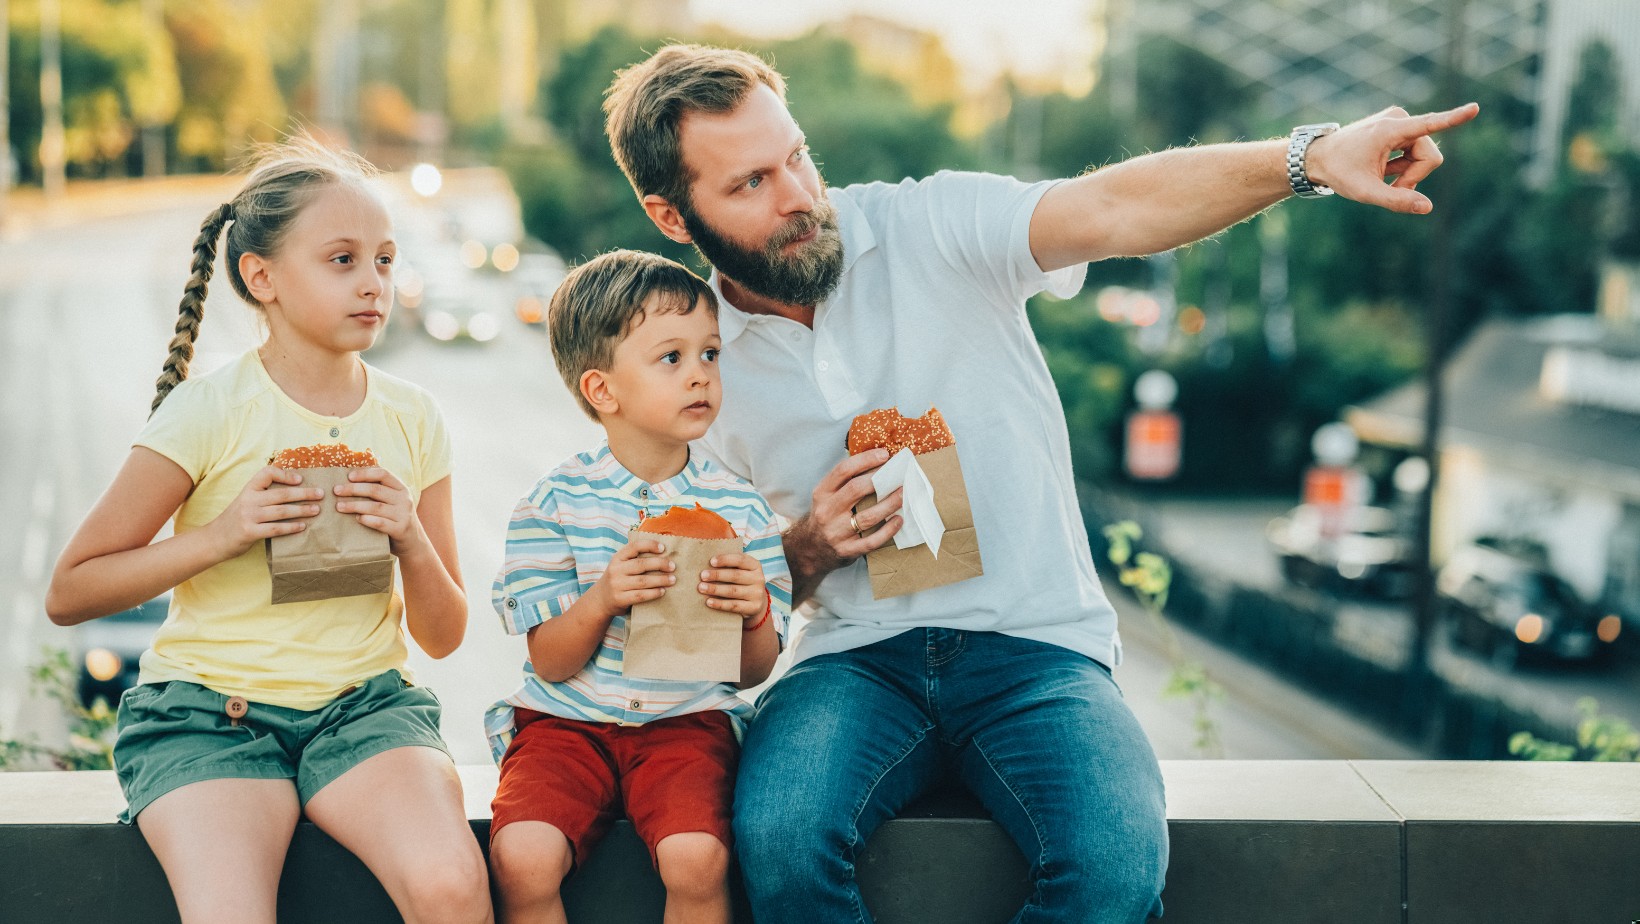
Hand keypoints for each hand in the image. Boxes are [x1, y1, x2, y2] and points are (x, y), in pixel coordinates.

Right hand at [209, 465, 323, 558]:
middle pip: (281, 494)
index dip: (284, 474)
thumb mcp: (246, 501)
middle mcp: (248, 500)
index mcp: (248, 489)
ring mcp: (249, 516)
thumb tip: (293, 489)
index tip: (300, 479)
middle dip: (304, 493)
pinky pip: (275, 528)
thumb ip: (263, 495)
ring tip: (316, 510)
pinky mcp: (249, 532)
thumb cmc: (236, 519)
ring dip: (302, 510)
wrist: (214, 539)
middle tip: (321, 494)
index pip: (266, 474)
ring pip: (281, 511)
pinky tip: (302, 526)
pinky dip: (291, 527)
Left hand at [335, 467, 424, 555]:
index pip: (383, 474)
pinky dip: (367, 520)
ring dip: (355, 505)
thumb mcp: (392, 501)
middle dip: (353, 489)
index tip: (348, 476)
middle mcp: (404, 499)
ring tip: (339, 506)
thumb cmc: (395, 518)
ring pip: (376, 507)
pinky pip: (381, 523)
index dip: (365, 473)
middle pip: (376, 490)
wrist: (413, 542)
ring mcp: (403, 515)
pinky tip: (356, 519)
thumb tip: (350, 478)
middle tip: (336, 490)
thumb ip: (379, 490)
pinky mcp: (400, 529)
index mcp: (401, 488)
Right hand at [591, 538, 674, 615]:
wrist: (600, 600)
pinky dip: (653, 593)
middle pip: (641, 564)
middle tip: (673, 566)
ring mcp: (617, 585)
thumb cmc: (618, 579)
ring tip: (673, 580)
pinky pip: (640, 595)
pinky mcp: (620, 599)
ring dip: (660, 580)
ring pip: (643, 581)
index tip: (663, 548)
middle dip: (660, 564)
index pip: (634, 546)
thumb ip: (635, 559)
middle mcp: (615, 570)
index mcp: (617, 558)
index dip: (649, 545)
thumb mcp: (621, 565)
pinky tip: (663, 591)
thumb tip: (664, 554)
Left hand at [698, 552, 767, 619]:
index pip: (740, 560)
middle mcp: (758, 578)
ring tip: (702, 588)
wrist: (756, 603)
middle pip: (735, 575)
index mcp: (755, 565)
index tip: (711, 561)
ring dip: (715, 589)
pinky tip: (709, 602)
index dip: (725, 560)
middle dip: (717, 575)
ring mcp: (757, 594)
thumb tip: (708, 562)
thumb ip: (728, 565)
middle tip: (702, 576)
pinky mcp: (754, 607)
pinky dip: (720, 604)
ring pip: (733, 591)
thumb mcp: (740, 570)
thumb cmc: (741, 582)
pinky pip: (734, 606)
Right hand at [803, 449, 903, 562]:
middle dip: (880, 480)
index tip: (884, 454)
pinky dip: (888, 531)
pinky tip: (899, 520)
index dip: (865, 460)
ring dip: (890, 504)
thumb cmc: (826, 516)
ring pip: (868, 516)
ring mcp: (836, 533)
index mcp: (822, 493)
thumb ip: (844, 482)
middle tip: (899, 474)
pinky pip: (872, 541)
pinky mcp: (847, 550)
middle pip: (856, 490)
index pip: (843, 470)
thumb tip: (876, 461)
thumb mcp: (826, 496)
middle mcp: (826, 512)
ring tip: (904, 494)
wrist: (810, 549)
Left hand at [1304, 102, 1479, 213]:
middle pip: (1430, 156)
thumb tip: (1427, 207)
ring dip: (1408, 172)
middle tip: (1389, 187)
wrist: (1318, 157)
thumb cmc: (1338, 172)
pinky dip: (1403, 166)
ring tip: (1382, 175)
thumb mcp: (1365, 191)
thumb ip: (1396, 200)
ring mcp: (1399, 121)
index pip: (1429, 124)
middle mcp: (1398, 119)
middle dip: (1415, 176)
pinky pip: (1415, 152)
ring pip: (1424, 156)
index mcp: (1390, 129)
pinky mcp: (1399, 126)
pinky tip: (1384, 168)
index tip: (1476, 108)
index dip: (1454, 118)